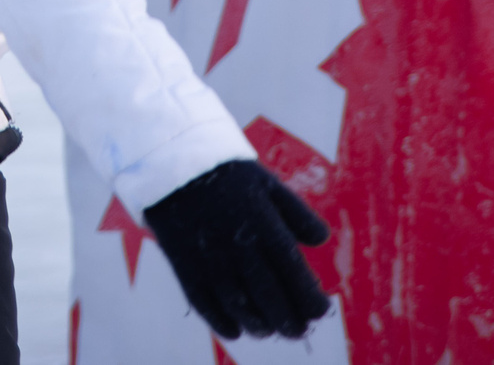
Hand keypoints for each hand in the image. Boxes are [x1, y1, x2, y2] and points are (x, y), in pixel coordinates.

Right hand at [140, 159, 331, 338]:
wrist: (173, 161)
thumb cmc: (228, 174)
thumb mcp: (268, 184)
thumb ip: (298, 214)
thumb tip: (320, 241)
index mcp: (264, 225)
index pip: (295, 275)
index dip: (311, 301)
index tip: (320, 311)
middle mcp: (239, 246)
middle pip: (270, 298)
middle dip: (290, 322)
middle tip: (298, 330)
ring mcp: (210, 258)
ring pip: (240, 307)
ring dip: (259, 325)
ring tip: (269, 329)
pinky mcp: (184, 265)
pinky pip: (204, 304)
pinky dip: (222, 323)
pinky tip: (236, 330)